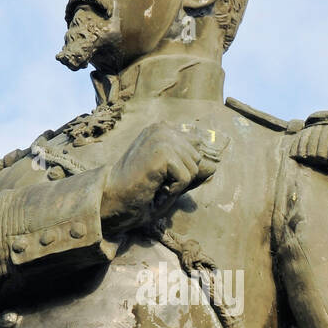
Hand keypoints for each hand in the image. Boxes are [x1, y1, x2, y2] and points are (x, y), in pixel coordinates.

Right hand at [101, 123, 220, 230]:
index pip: (197, 147)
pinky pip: (186, 178)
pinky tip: (154, 190)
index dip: (185, 168)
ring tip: (155, 186)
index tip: (162, 177)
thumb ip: (192, 172)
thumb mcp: (172, 181)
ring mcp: (162, 137)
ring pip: (194, 169)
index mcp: (163, 129)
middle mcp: (163, 128)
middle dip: (182, 178)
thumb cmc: (138, 192)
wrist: (112, 199)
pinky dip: (173, 191)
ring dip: (177, 186)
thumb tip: (215, 167)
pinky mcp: (162, 151)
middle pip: (198, 159)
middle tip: (157, 183)